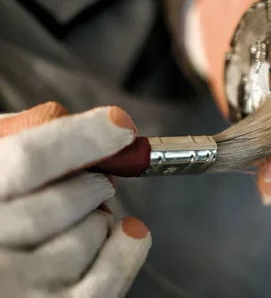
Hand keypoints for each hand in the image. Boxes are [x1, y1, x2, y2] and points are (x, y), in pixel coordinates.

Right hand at [0, 102, 150, 297]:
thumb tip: (64, 120)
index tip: (120, 125)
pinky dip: (128, 251)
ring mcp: (18, 289)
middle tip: (95, 182)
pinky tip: (129, 234)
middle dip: (93, 183)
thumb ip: (10, 145)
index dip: (84, 137)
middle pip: (65, 200)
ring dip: (101, 220)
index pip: (31, 159)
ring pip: (87, 238)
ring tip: (87, 217)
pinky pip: (106, 281)